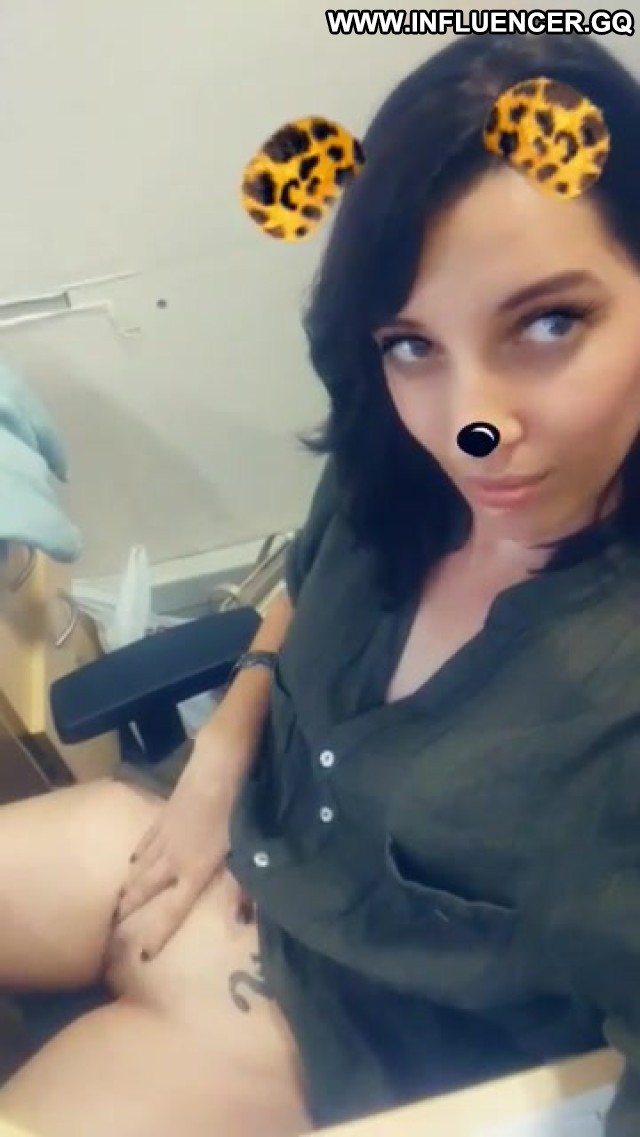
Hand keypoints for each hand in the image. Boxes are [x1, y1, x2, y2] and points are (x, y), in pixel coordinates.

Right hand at [109, 751, 253, 960]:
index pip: (172, 911)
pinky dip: (138, 853)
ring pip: (142, 866)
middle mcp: (173, 859)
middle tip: (112, 925)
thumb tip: (239, 922)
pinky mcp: (164, 814)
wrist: (217, 769)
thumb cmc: (235, 813)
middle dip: (130, 908)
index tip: (141, 954)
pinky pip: (146, 841)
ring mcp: (165, 835)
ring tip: (118, 898)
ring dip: (130, 883)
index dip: (158, 934)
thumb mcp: (244, 853)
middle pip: (146, 889)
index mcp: (193, 873)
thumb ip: (240, 890)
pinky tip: (133, 858)